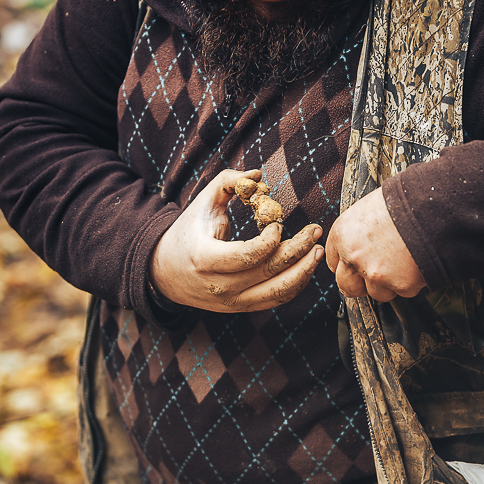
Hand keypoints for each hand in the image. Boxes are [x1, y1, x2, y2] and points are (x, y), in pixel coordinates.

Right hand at [149, 169, 323, 311]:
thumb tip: (258, 176)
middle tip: (315, 231)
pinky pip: (274, 300)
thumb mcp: (201, 203)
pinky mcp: (241, 307)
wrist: (165, 272)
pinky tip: (306, 266)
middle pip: (267, 272)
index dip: (268, 241)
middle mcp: (219, 286)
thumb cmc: (188, 232)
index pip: (245, 256)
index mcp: (204, 259)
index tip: (277, 224)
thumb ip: (228, 183)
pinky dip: (294, 285)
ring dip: (303, 272)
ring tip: (318, 251)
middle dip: (296, 250)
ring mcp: (231, 302)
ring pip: (276, 292)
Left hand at [325, 187, 424, 301]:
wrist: (434, 207)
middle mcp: (354, 257)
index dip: (347, 263)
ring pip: (376, 293)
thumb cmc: (406, 201)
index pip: (333, 261)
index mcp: (343, 234)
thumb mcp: (370, 208)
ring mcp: (375, 273)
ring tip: (403, 263)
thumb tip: (360, 242)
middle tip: (376, 273)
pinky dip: (410, 282)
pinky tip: (416, 263)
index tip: (355, 264)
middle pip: (347, 285)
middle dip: (360, 283)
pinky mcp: (400, 285)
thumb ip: (359, 231)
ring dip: (388, 284)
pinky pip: (402, 292)